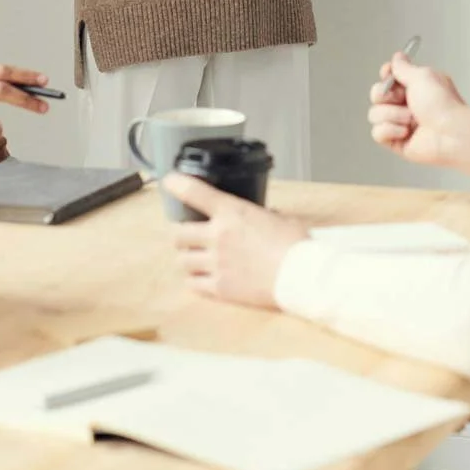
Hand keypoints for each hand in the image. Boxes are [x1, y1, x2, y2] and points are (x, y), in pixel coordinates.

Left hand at [165, 175, 308, 305]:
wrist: (300, 276)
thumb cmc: (295, 243)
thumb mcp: (279, 218)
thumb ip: (263, 216)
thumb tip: (265, 217)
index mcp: (232, 212)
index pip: (195, 193)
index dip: (177, 184)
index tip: (169, 181)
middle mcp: (217, 236)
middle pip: (178, 234)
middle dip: (179, 233)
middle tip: (185, 234)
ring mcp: (216, 263)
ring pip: (182, 261)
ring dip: (187, 257)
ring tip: (194, 258)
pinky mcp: (219, 288)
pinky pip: (193, 284)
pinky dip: (194, 279)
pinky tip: (202, 277)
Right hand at [368, 55, 469, 175]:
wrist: (451, 133)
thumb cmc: (443, 104)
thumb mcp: (422, 76)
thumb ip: (404, 67)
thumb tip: (397, 56)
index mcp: (415, 87)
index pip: (388, 78)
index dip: (386, 75)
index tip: (388, 73)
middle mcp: (406, 104)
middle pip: (377, 95)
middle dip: (386, 96)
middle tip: (403, 99)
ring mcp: (400, 123)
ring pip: (374, 114)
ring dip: (393, 115)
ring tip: (412, 119)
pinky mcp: (396, 141)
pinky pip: (377, 133)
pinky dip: (390, 131)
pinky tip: (406, 132)